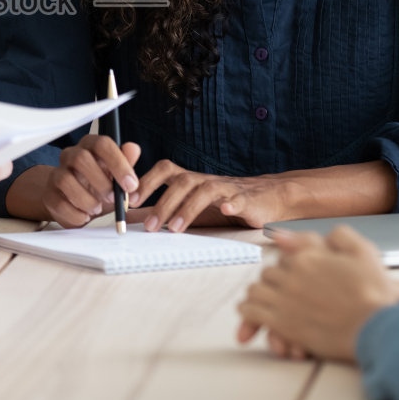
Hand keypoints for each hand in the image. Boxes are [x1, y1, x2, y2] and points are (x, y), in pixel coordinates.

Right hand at [40, 134, 140, 227]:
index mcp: (90, 146)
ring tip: (97, 209)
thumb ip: (127, 163)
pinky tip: (85, 216)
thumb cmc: (99, 186)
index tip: (131, 184)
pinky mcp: (49, 194)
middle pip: (81, 158)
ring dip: (86, 199)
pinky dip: (76, 214)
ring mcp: (57, 174)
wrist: (77, 203)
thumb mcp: (117, 176)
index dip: (118, 163)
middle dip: (101, 182)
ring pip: (66, 180)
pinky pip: (59, 203)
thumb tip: (133, 149)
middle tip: (113, 198)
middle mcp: (71, 155)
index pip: (102, 144)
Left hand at [131, 160, 286, 232]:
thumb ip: (166, 208)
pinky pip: (238, 199)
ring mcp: (227, 189)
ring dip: (187, 209)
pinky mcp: (247, 200)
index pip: (166, 170)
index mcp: (192, 180)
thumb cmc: (226, 201)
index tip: (129, 200)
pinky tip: (225, 210)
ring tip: (174, 228)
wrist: (268, 196)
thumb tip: (133, 218)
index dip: (147, 181)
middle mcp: (206, 180)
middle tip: (149, 226)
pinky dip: (231, 203)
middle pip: (182, 182)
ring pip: (205, 190)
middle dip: (163, 203)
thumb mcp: (193, 205)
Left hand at [235, 227, 397, 362]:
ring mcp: (286, 300)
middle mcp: (293, 276)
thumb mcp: (365, 252)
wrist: (378, 328)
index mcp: (309, 257)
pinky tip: (253, 315)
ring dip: (257, 295)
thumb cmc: (375, 292)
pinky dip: (249, 312)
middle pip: (269, 273)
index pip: (285, 256)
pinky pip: (252, 312)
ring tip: (260, 301)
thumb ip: (340, 236)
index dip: (287, 264)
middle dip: (272, 281)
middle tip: (276, 290)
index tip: (290, 273)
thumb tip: (320, 233)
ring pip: (255, 291)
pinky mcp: (284, 324)